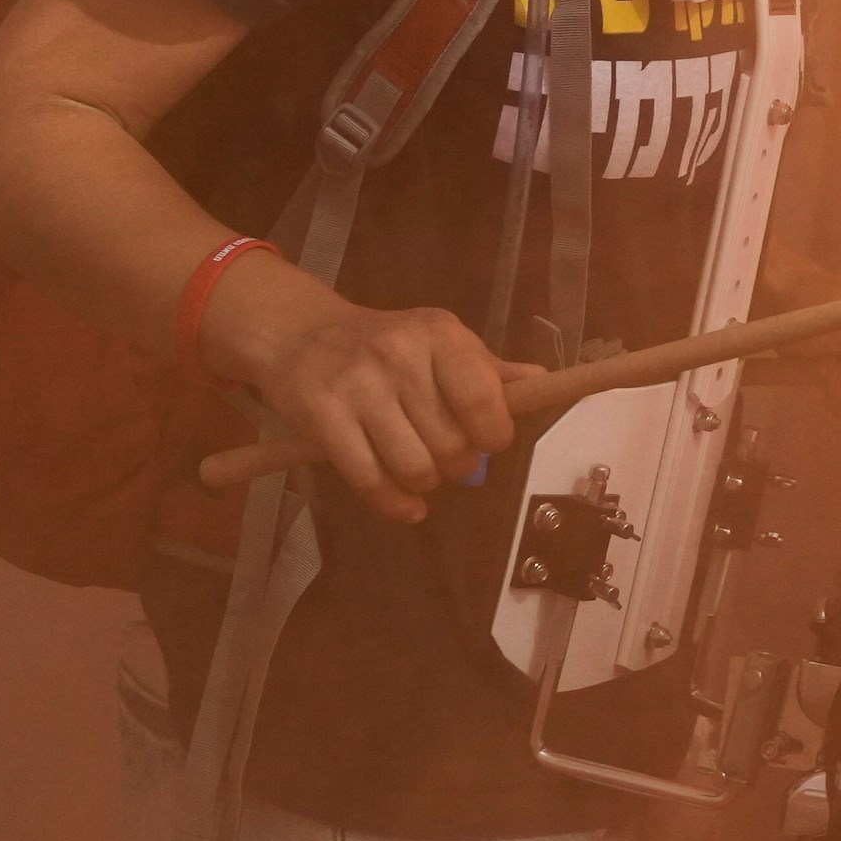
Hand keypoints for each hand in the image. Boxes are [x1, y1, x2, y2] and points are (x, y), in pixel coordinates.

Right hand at [204, 260, 516, 522]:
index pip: (485, 401)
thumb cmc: (384, 343)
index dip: (494, 435)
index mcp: (440, 334)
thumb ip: (486, 369)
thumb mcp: (438, 341)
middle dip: (459, 464)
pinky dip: (394, 504)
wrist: (299, 335)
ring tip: (421, 470)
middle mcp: (400, 355)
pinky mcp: (322, 417)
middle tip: (449, 458)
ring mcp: (358, 386)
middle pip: (452, 445)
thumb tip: (540, 382)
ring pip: (414, 468)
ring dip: (426, 483)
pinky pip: (370, 481)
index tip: (488, 441)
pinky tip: (405, 505)